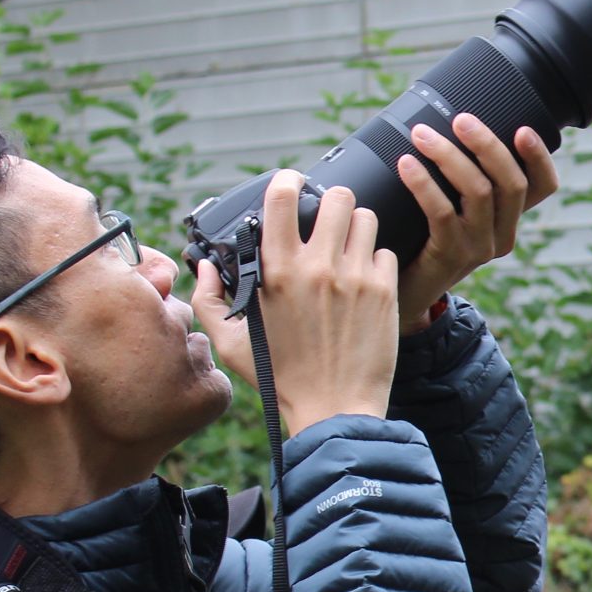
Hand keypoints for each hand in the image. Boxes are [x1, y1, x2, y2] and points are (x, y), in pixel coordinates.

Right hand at [193, 170, 398, 431]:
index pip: (283, 198)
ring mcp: (355, 277)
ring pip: (367, 218)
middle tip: (329, 219)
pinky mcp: (384, 292)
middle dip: (333, 202)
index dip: (288, 180)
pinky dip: (377, 261)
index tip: (293, 182)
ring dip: (358, 227)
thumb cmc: (281, 379)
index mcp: (276, 272)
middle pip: (338, 197)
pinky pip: (386, 253)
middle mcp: (317, 267)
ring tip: (350, 246)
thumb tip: (204, 268)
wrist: (334, 410)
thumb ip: (208, 302)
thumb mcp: (230, 345)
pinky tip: (366, 280)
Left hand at [394, 115, 559, 327]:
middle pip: (512, 183)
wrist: (403, 293)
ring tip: (422, 135)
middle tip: (460, 120)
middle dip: (487, 144)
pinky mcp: (451, 257)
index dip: (539, 157)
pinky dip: (424, 183)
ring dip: (450, 156)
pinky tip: (406, 164)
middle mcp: (503, 235)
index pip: (542, 187)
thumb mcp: (453, 211)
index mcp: (509, 220)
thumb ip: (459, 180)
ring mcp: (479, 249)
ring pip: (479, 192)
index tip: (522, 129)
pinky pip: (443, 212)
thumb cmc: (422, 241)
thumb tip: (444, 126)